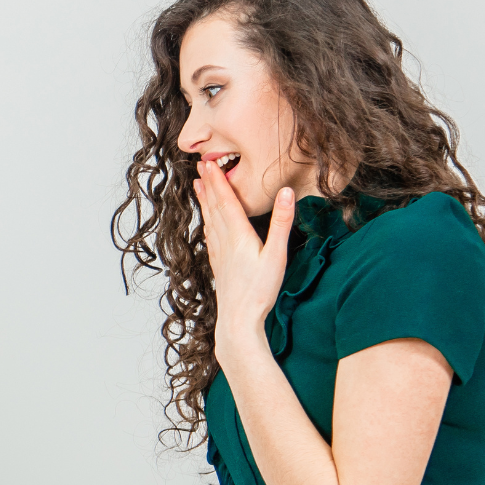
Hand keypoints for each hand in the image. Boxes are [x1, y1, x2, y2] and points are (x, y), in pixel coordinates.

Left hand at [197, 160, 294, 363]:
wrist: (238, 320)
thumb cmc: (259, 291)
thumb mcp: (277, 255)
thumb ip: (282, 223)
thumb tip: (286, 193)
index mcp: (238, 235)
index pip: (226, 201)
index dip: (218, 181)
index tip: (209, 163)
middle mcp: (225, 241)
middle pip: (214, 207)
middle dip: (208, 186)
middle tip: (199, 167)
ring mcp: (219, 254)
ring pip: (210, 221)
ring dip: (205, 202)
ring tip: (198, 187)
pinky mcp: (219, 265)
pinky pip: (210, 237)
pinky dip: (207, 223)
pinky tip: (207, 223)